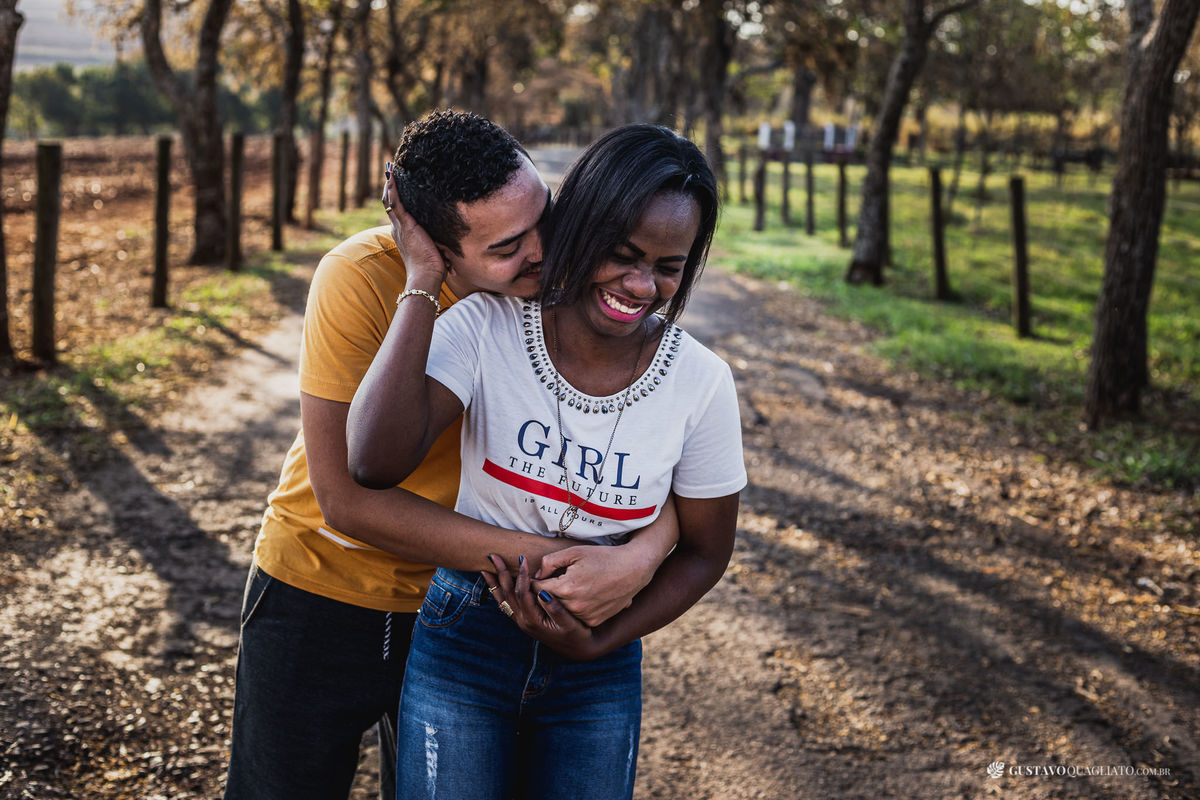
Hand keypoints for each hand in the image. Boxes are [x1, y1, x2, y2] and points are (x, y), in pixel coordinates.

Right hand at [382, 168, 445, 285]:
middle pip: (391, 204)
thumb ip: (441, 243)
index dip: (397, 199)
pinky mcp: (404, 224)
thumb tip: (454, 249)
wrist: (426, 276)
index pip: (398, 212)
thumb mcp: (437, 250)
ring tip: (391, 169)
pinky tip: (393, 176)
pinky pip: (395, 202)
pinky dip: (393, 188)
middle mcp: (398, 229)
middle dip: (391, 187)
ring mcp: (399, 226)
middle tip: (392, 172)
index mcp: (404, 234)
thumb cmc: (433, 269)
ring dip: (390, 184)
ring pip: (390, 200)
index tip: (399, 186)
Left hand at [485, 554, 606, 661]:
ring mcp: (521, 621)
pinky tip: (495, 585)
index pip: (522, 593)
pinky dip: (499, 593)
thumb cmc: (577, 634)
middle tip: (494, 557)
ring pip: (504, 600)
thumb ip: (555, 609)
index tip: (522, 559)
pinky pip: (507, 605)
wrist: (578, 649)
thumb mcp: (570, 623)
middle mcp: (524, 621)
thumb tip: (542, 593)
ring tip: (485, 569)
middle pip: (508, 594)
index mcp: (534, 620)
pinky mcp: (524, 620)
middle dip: (501, 574)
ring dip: (495, 584)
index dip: (522, 575)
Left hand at [532, 542, 656, 626]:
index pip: (536, 588)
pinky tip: (582, 596)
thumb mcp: (573, 552)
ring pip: (560, 611)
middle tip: (550, 581)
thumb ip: (549, 562)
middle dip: (545, 592)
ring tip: (568, 587)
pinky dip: (574, 609)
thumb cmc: (602, 557)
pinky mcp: (594, 621)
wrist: (633, 569)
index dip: (534, 581)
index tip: (537, 575)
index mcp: (566, 587)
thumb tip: (536, 575)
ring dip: (559, 602)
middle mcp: (574, 606)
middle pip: (547, 602)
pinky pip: (575, 617)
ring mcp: (585, 616)